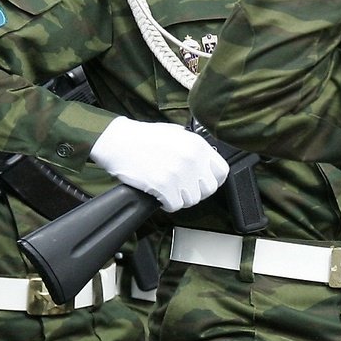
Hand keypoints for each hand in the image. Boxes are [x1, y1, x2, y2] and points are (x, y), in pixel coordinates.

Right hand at [90, 116, 229, 211]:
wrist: (118, 142)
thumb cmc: (145, 137)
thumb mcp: (178, 134)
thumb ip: (195, 149)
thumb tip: (207, 165)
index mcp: (198, 145)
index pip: (222, 172)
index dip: (213, 180)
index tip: (203, 183)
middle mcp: (192, 159)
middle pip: (208, 190)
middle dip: (196, 191)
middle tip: (182, 188)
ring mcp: (179, 173)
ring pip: (192, 200)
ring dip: (180, 198)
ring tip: (168, 188)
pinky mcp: (164, 186)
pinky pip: (174, 205)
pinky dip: (167, 203)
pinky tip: (159, 193)